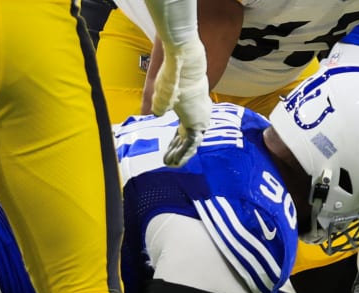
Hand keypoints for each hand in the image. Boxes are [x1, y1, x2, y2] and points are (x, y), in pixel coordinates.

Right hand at [152, 41, 211, 166]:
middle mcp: (199, 113)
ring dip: (179, 154)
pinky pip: (191, 144)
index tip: (169, 148)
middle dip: (177, 149)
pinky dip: (183, 154)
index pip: (185, 127)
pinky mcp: (199, 122)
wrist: (183, 62)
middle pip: (188, 137)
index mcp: (192, 106)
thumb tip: (158, 113)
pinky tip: (174, 163)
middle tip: (168, 159)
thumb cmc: (173, 71)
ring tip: (169, 164)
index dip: (177, 140)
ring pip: (190, 142)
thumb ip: (162, 103)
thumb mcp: (163, 90)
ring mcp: (200, 118)